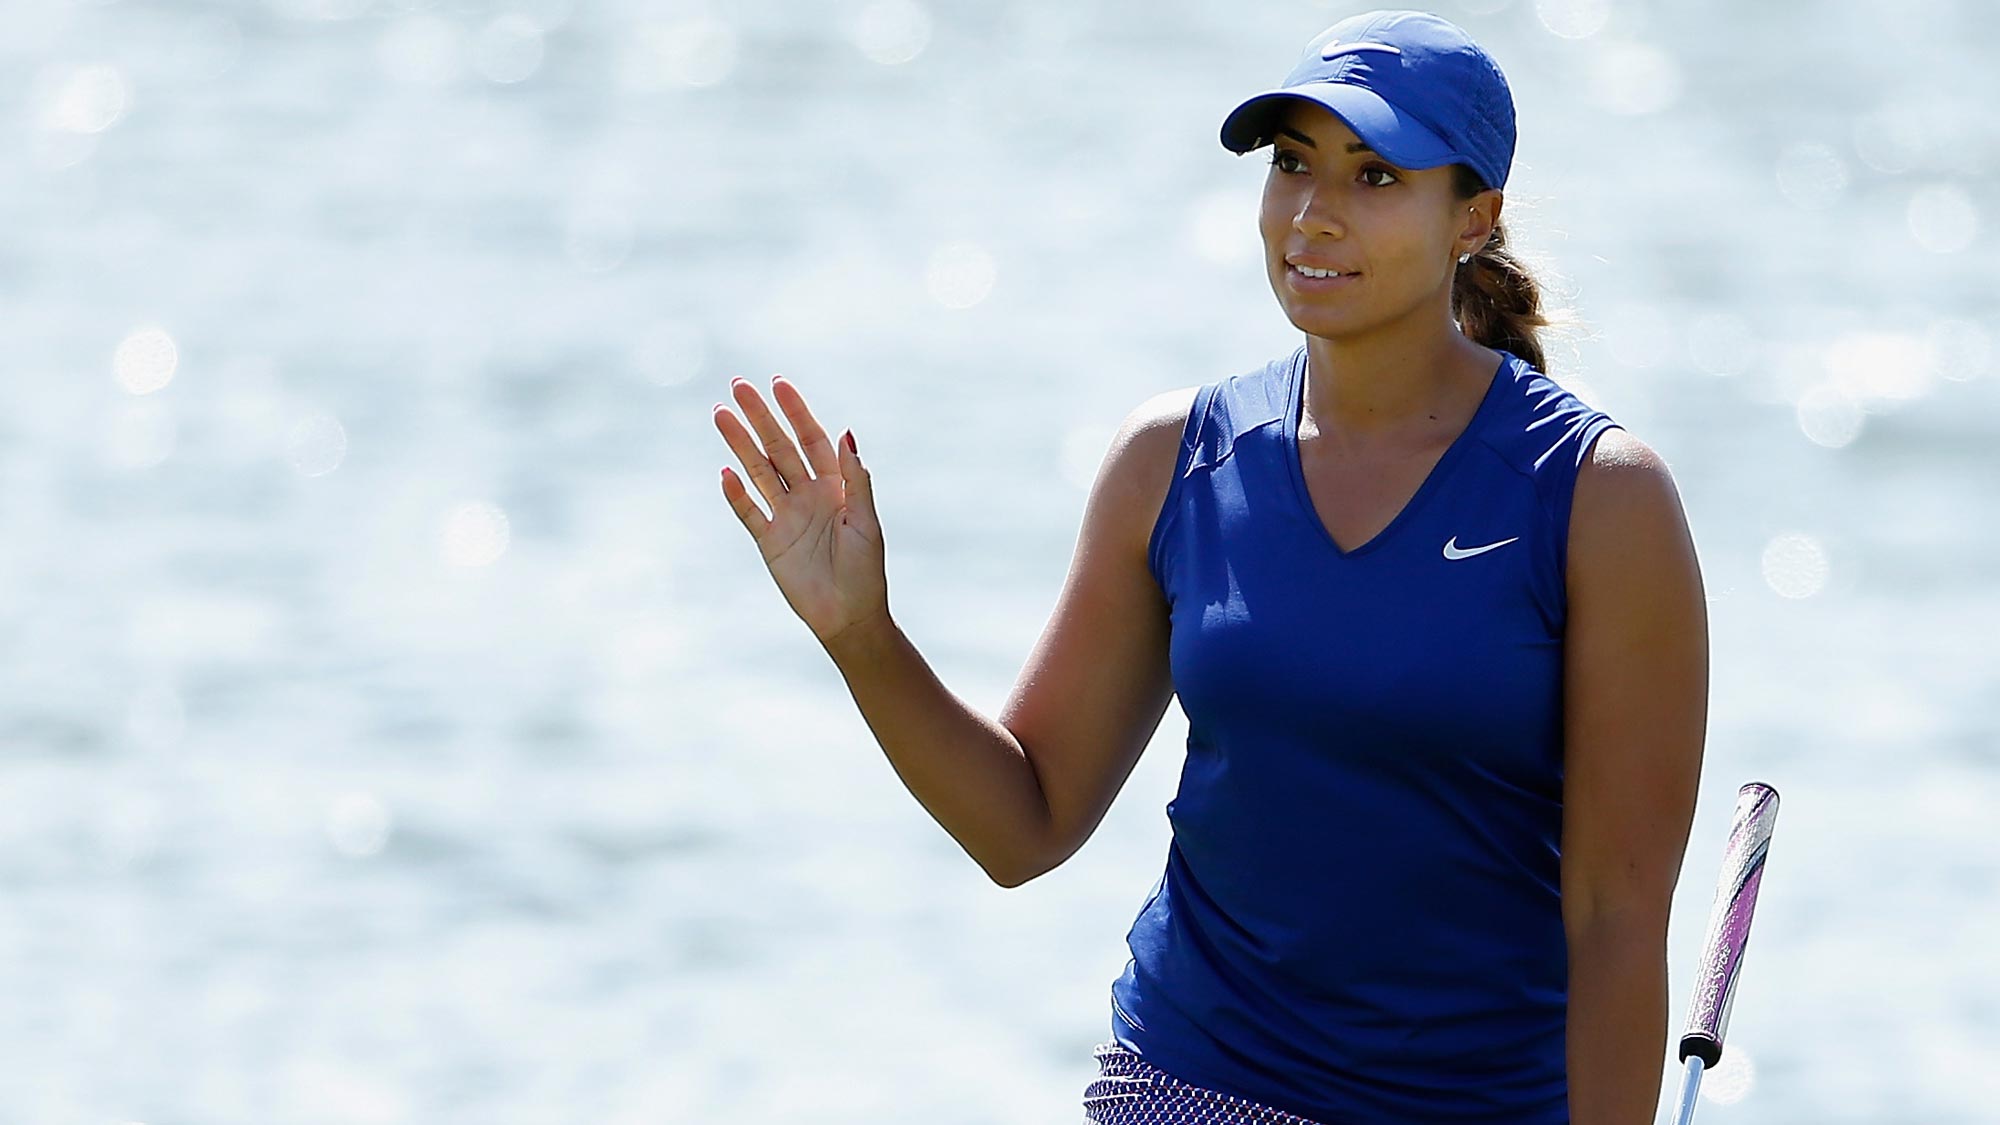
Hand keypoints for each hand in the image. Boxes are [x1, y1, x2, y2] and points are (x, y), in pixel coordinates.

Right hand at [714, 374, 888, 650]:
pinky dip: (736, 494)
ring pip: (759, 472)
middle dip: (760, 417)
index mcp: (836, 486)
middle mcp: (809, 495)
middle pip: (779, 448)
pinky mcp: (770, 542)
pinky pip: (749, 512)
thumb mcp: (867, 523)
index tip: (777, 384)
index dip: (796, 411)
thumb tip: (847, 433)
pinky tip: (724, 472)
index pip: (812, 439)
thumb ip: (857, 479)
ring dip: (740, 444)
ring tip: (720, 415)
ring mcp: (787, 516)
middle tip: (737, 386)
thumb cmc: (867, 571)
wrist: (849, 618)